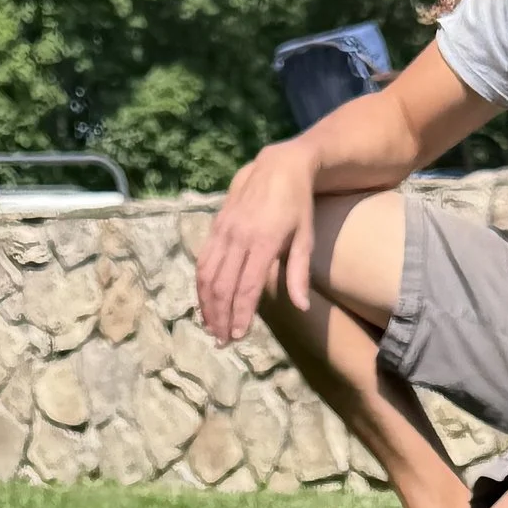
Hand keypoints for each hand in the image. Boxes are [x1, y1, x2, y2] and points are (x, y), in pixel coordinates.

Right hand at [197, 141, 319, 341]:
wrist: (278, 166)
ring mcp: (223, 230)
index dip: (240, 314)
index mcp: (263, 242)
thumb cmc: (298, 205)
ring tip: (211, 327)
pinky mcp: (215, 226)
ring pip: (207, 275)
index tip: (239, 336)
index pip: (246, 287)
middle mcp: (238, 237)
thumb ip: (299, 273)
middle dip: (221, 317)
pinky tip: (205, 301)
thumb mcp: (306, 237)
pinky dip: (201, 285)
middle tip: (223, 341)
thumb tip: (302, 307)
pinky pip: (203, 260)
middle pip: (222, 286)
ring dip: (207, 304)